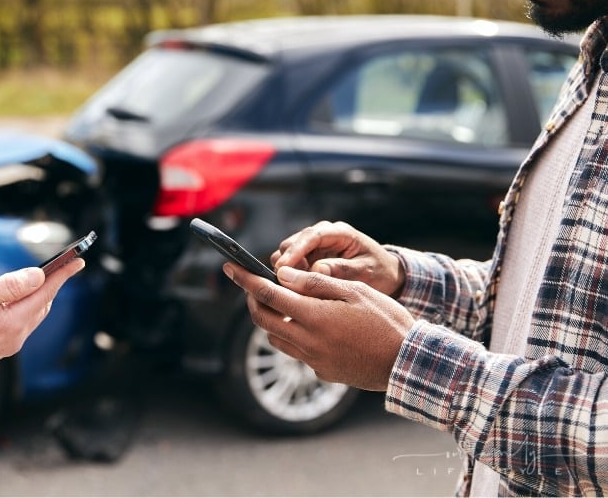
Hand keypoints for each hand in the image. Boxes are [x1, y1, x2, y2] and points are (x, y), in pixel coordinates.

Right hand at [0, 258, 84, 372]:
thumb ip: (10, 284)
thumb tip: (39, 276)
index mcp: (12, 323)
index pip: (45, 292)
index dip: (61, 274)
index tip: (77, 261)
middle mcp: (13, 338)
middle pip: (41, 305)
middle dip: (52, 284)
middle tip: (61, 266)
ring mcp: (5, 346)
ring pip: (31, 315)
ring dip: (37, 296)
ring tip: (41, 278)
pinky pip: (18, 324)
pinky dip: (23, 307)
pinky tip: (16, 298)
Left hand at [224, 262, 413, 390]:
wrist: (410, 362)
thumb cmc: (387, 320)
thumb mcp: (354, 291)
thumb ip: (315, 283)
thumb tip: (282, 275)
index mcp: (315, 317)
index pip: (267, 294)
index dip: (245, 279)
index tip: (230, 267)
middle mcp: (308, 342)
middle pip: (263, 320)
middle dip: (253, 300)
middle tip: (254, 285)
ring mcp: (314, 361)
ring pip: (276, 338)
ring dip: (271, 319)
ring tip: (284, 303)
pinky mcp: (323, 373)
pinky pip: (297, 352)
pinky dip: (294, 336)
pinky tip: (312, 327)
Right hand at [272, 220, 404, 297]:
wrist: (383, 273)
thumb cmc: (378, 271)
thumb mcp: (366, 272)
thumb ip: (342, 269)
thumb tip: (316, 269)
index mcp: (339, 232)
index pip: (311, 236)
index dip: (295, 251)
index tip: (283, 267)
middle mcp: (322, 233)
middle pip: (291, 243)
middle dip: (287, 264)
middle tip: (292, 286)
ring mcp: (313, 245)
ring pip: (285, 254)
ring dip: (287, 271)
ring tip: (297, 289)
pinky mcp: (307, 256)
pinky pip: (289, 264)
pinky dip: (289, 275)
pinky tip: (297, 289)